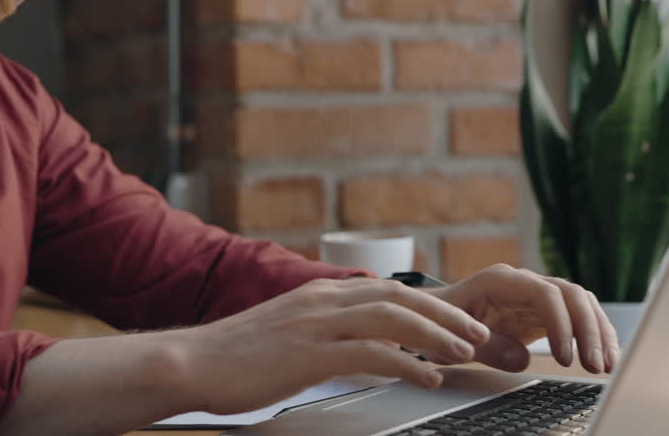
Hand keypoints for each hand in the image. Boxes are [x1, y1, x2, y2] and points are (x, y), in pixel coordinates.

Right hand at [171, 278, 491, 414]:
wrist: (191, 362)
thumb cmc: (234, 357)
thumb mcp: (284, 333)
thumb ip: (320, 332)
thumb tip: (354, 348)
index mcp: (317, 296)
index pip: (385, 290)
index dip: (428, 305)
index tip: (457, 322)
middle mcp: (320, 302)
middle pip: (397, 298)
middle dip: (443, 315)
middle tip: (477, 335)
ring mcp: (314, 325)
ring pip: (390, 319)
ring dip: (434, 335)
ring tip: (464, 353)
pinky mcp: (307, 353)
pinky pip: (369, 353)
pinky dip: (406, 363)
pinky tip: (426, 378)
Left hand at [430, 264, 619, 374]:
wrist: (435, 320)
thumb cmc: (439, 324)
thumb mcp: (453, 338)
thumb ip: (486, 347)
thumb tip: (523, 358)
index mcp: (499, 281)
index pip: (543, 293)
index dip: (560, 323)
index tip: (564, 358)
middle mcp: (523, 283)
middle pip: (570, 294)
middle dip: (587, 330)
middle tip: (594, 365)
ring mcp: (537, 295)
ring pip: (581, 303)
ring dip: (598, 333)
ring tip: (606, 366)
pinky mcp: (545, 312)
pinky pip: (578, 318)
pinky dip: (594, 336)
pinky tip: (605, 357)